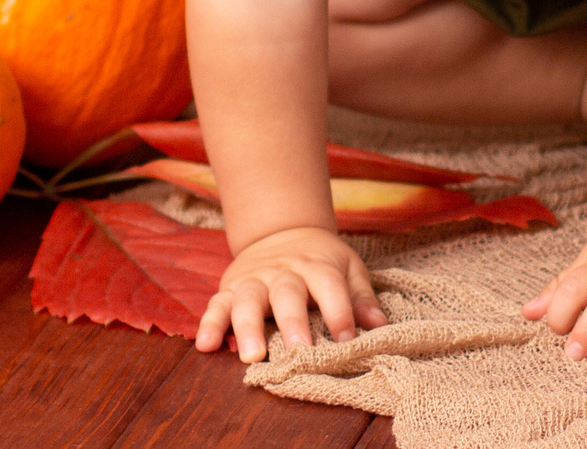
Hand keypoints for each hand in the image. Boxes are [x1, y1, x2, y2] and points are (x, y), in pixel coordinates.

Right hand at [197, 226, 385, 362]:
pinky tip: (206, 346)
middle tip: (300, 351)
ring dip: (248, 328)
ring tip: (251, 356)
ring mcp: (254, 279)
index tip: (348, 339)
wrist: (281, 229)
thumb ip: (361, 297)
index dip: (340, 311)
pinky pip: (216, 305)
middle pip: (287, 294)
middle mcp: (284, 271)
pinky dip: (209, 325)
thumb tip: (379, 326)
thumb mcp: (347, 268)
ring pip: (248, 300)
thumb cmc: (320, 259)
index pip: (330, 286)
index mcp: (317, 265)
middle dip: (293, 323)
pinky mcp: (230, 288)